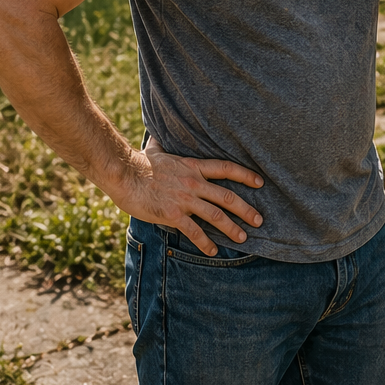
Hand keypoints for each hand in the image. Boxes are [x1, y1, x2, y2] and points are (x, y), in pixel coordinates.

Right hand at [108, 141, 263, 255]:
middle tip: (259, 220)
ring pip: (216, 215)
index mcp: (193, 167)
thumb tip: (158, 133)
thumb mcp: (157, 150)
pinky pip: (194, 231)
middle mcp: (194, 183)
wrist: (124, 175)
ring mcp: (185, 199)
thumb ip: (163, 144)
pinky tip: (213, 250)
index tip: (260, 182)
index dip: (245, 175)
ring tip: (243, 237)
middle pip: (227, 196)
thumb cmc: (139, 163)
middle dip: (246, 209)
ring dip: (232, 228)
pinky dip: (206, 242)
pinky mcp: (173, 214)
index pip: (226, 168)